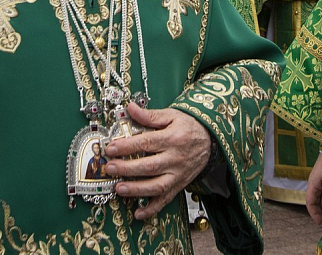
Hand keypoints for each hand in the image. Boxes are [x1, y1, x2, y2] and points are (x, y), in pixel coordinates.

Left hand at [104, 103, 210, 220]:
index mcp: (172, 138)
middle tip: (110, 168)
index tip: (111, 148)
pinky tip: (138, 213)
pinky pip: (166, 199)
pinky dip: (152, 209)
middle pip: (149, 166)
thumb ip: (150, 115)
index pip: (146, 143)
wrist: (211, 139)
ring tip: (119, 189)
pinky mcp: (179, 185)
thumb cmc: (189, 126)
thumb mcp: (172, 115)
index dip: (127, 146)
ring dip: (137, 190)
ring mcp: (178, 174)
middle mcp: (175, 158)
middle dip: (127, 169)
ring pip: (156, 186)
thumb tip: (130, 108)